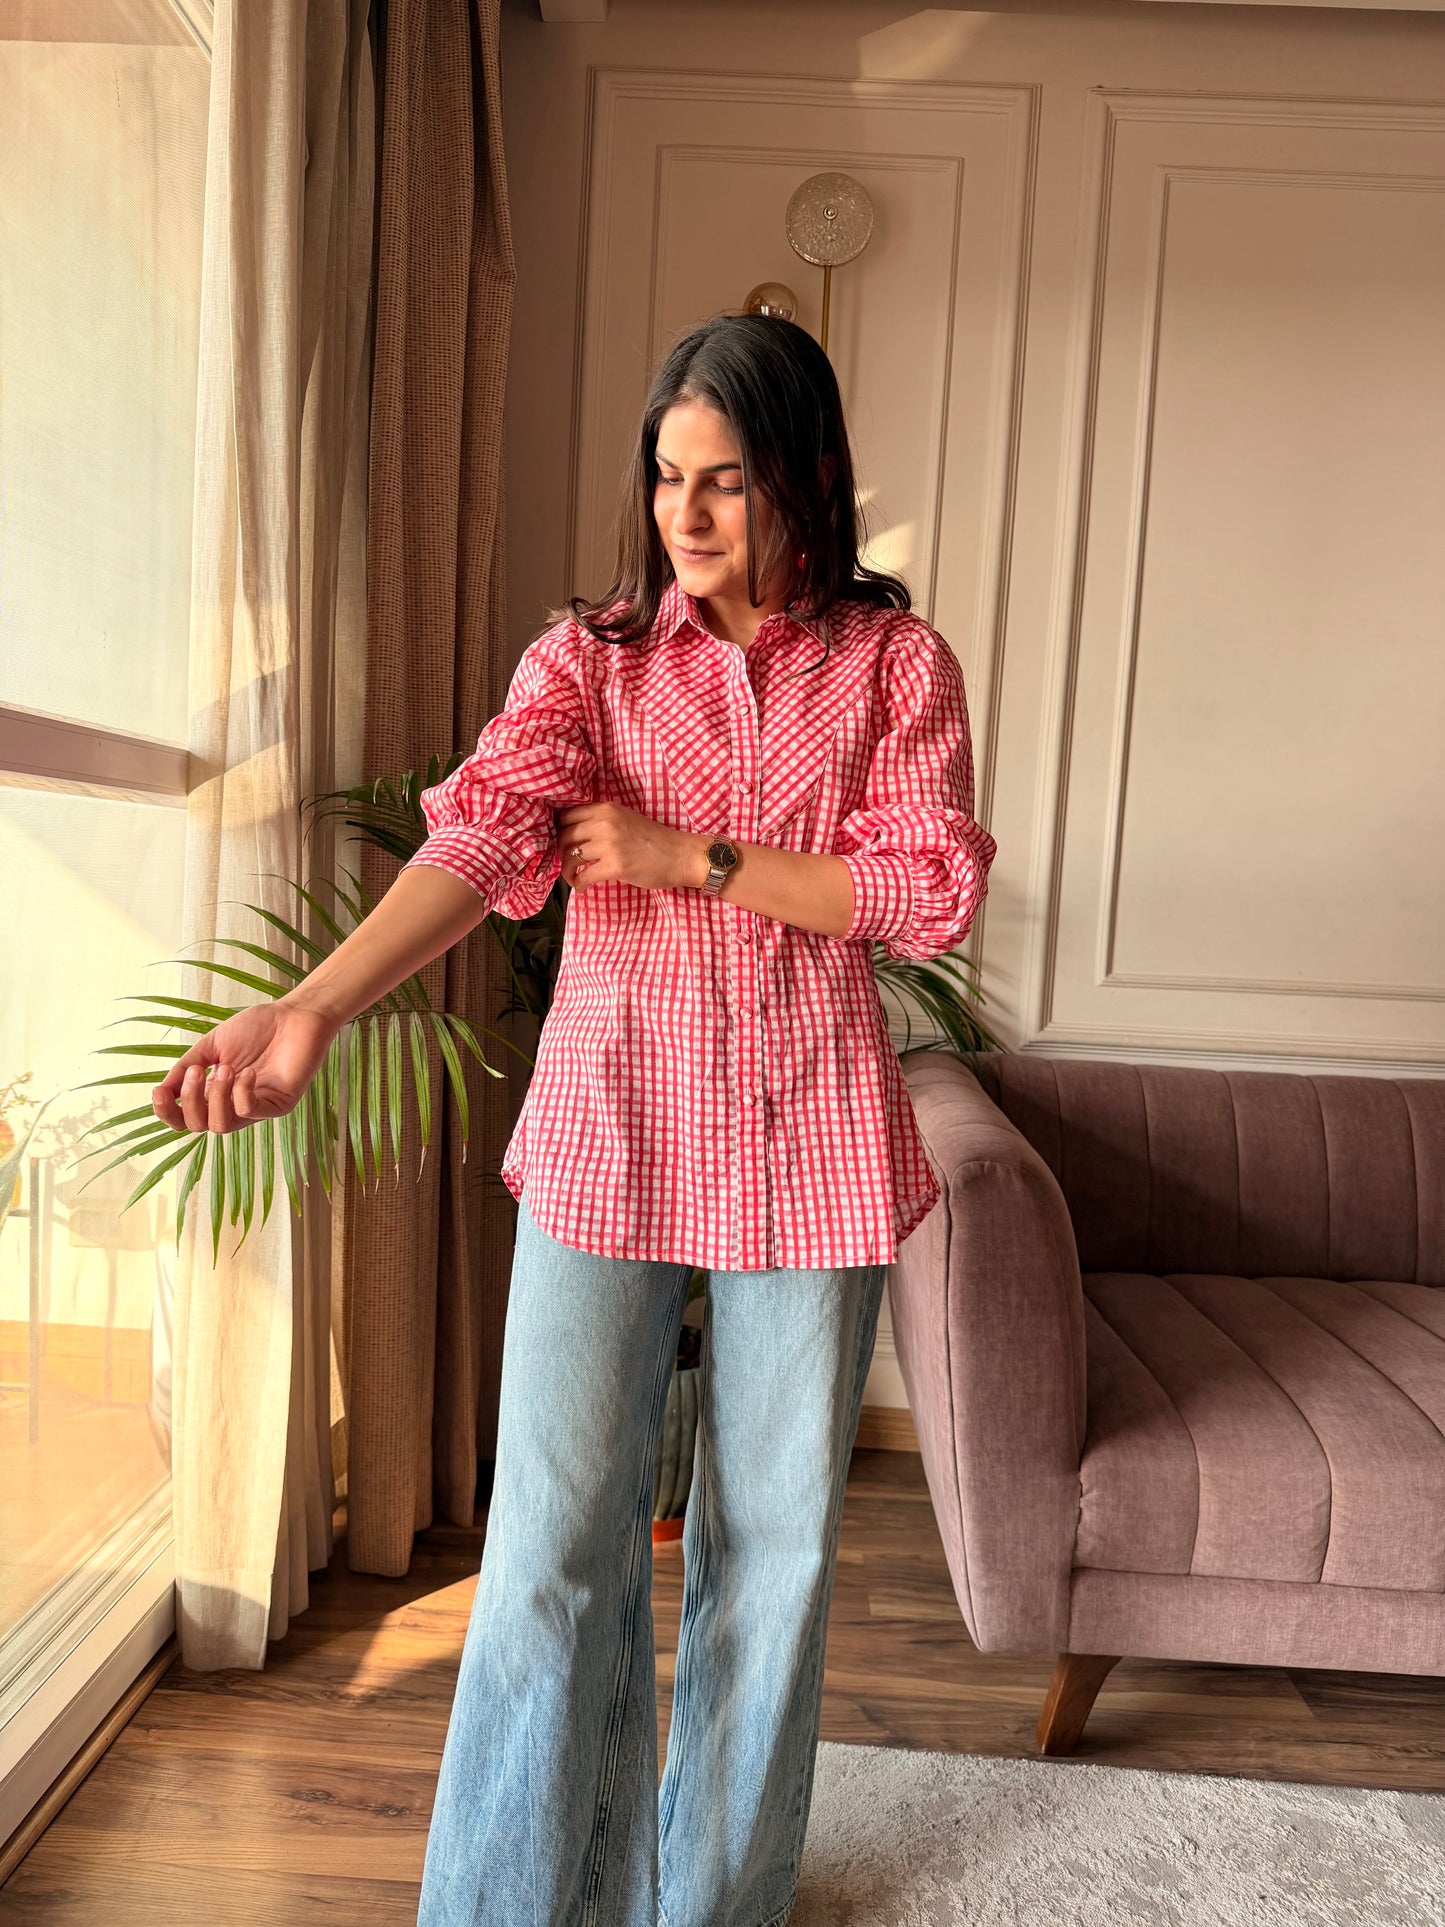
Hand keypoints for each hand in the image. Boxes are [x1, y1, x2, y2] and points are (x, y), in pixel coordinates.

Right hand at [150, 998, 339, 1134]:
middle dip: (191, 1100)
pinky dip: (241, 1094)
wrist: (295, 1016)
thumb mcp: (211, 1046)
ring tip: (226, 1068)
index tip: (158, 1091)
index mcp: (214, 1093)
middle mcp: (232, 1105)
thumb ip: (186, 1067)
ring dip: (216, 1096)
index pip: (184, 1119)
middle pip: (198, 1127)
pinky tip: (248, 1072)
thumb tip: (161, 1090)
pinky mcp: (279, 1105)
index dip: (167, 1112)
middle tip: (197, 1071)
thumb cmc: (256, 1028)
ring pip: (221, 1126)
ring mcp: (256, 1108)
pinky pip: (250, 1113)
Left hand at [556, 801, 705, 893]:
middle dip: (561, 852)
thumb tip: (574, 835)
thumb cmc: (654, 840)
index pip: (567, 816)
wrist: (680, 855)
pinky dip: (579, 884)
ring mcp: (609, 844)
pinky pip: (584, 876)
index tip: (564, 843)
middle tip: (568, 862)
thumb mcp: (626, 819)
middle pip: (565, 836)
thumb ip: (602, 822)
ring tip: (574, 877)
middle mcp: (604, 823)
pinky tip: (582, 887)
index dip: (560, 831)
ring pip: (570, 856)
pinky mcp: (614, 866)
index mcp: (606, 809)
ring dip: (567, 870)